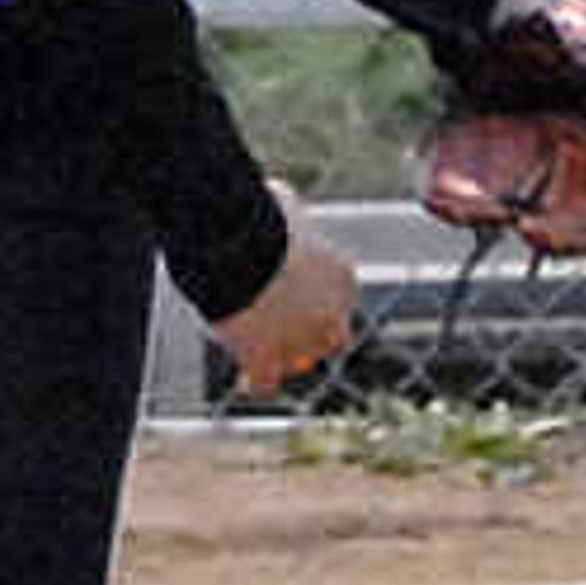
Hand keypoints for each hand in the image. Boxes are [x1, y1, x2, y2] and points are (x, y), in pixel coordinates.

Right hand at [211, 204, 359, 397]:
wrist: (242, 246)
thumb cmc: (261, 218)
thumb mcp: (286, 207)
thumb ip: (291, 217)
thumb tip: (278, 201)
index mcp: (343, 279)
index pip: (339, 302)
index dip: (314, 302)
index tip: (291, 296)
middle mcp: (332, 316)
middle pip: (331, 341)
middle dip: (309, 336)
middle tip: (279, 328)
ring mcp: (302, 343)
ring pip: (300, 363)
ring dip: (281, 359)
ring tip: (255, 350)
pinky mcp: (266, 361)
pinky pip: (265, 384)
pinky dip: (254, 380)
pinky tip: (242, 375)